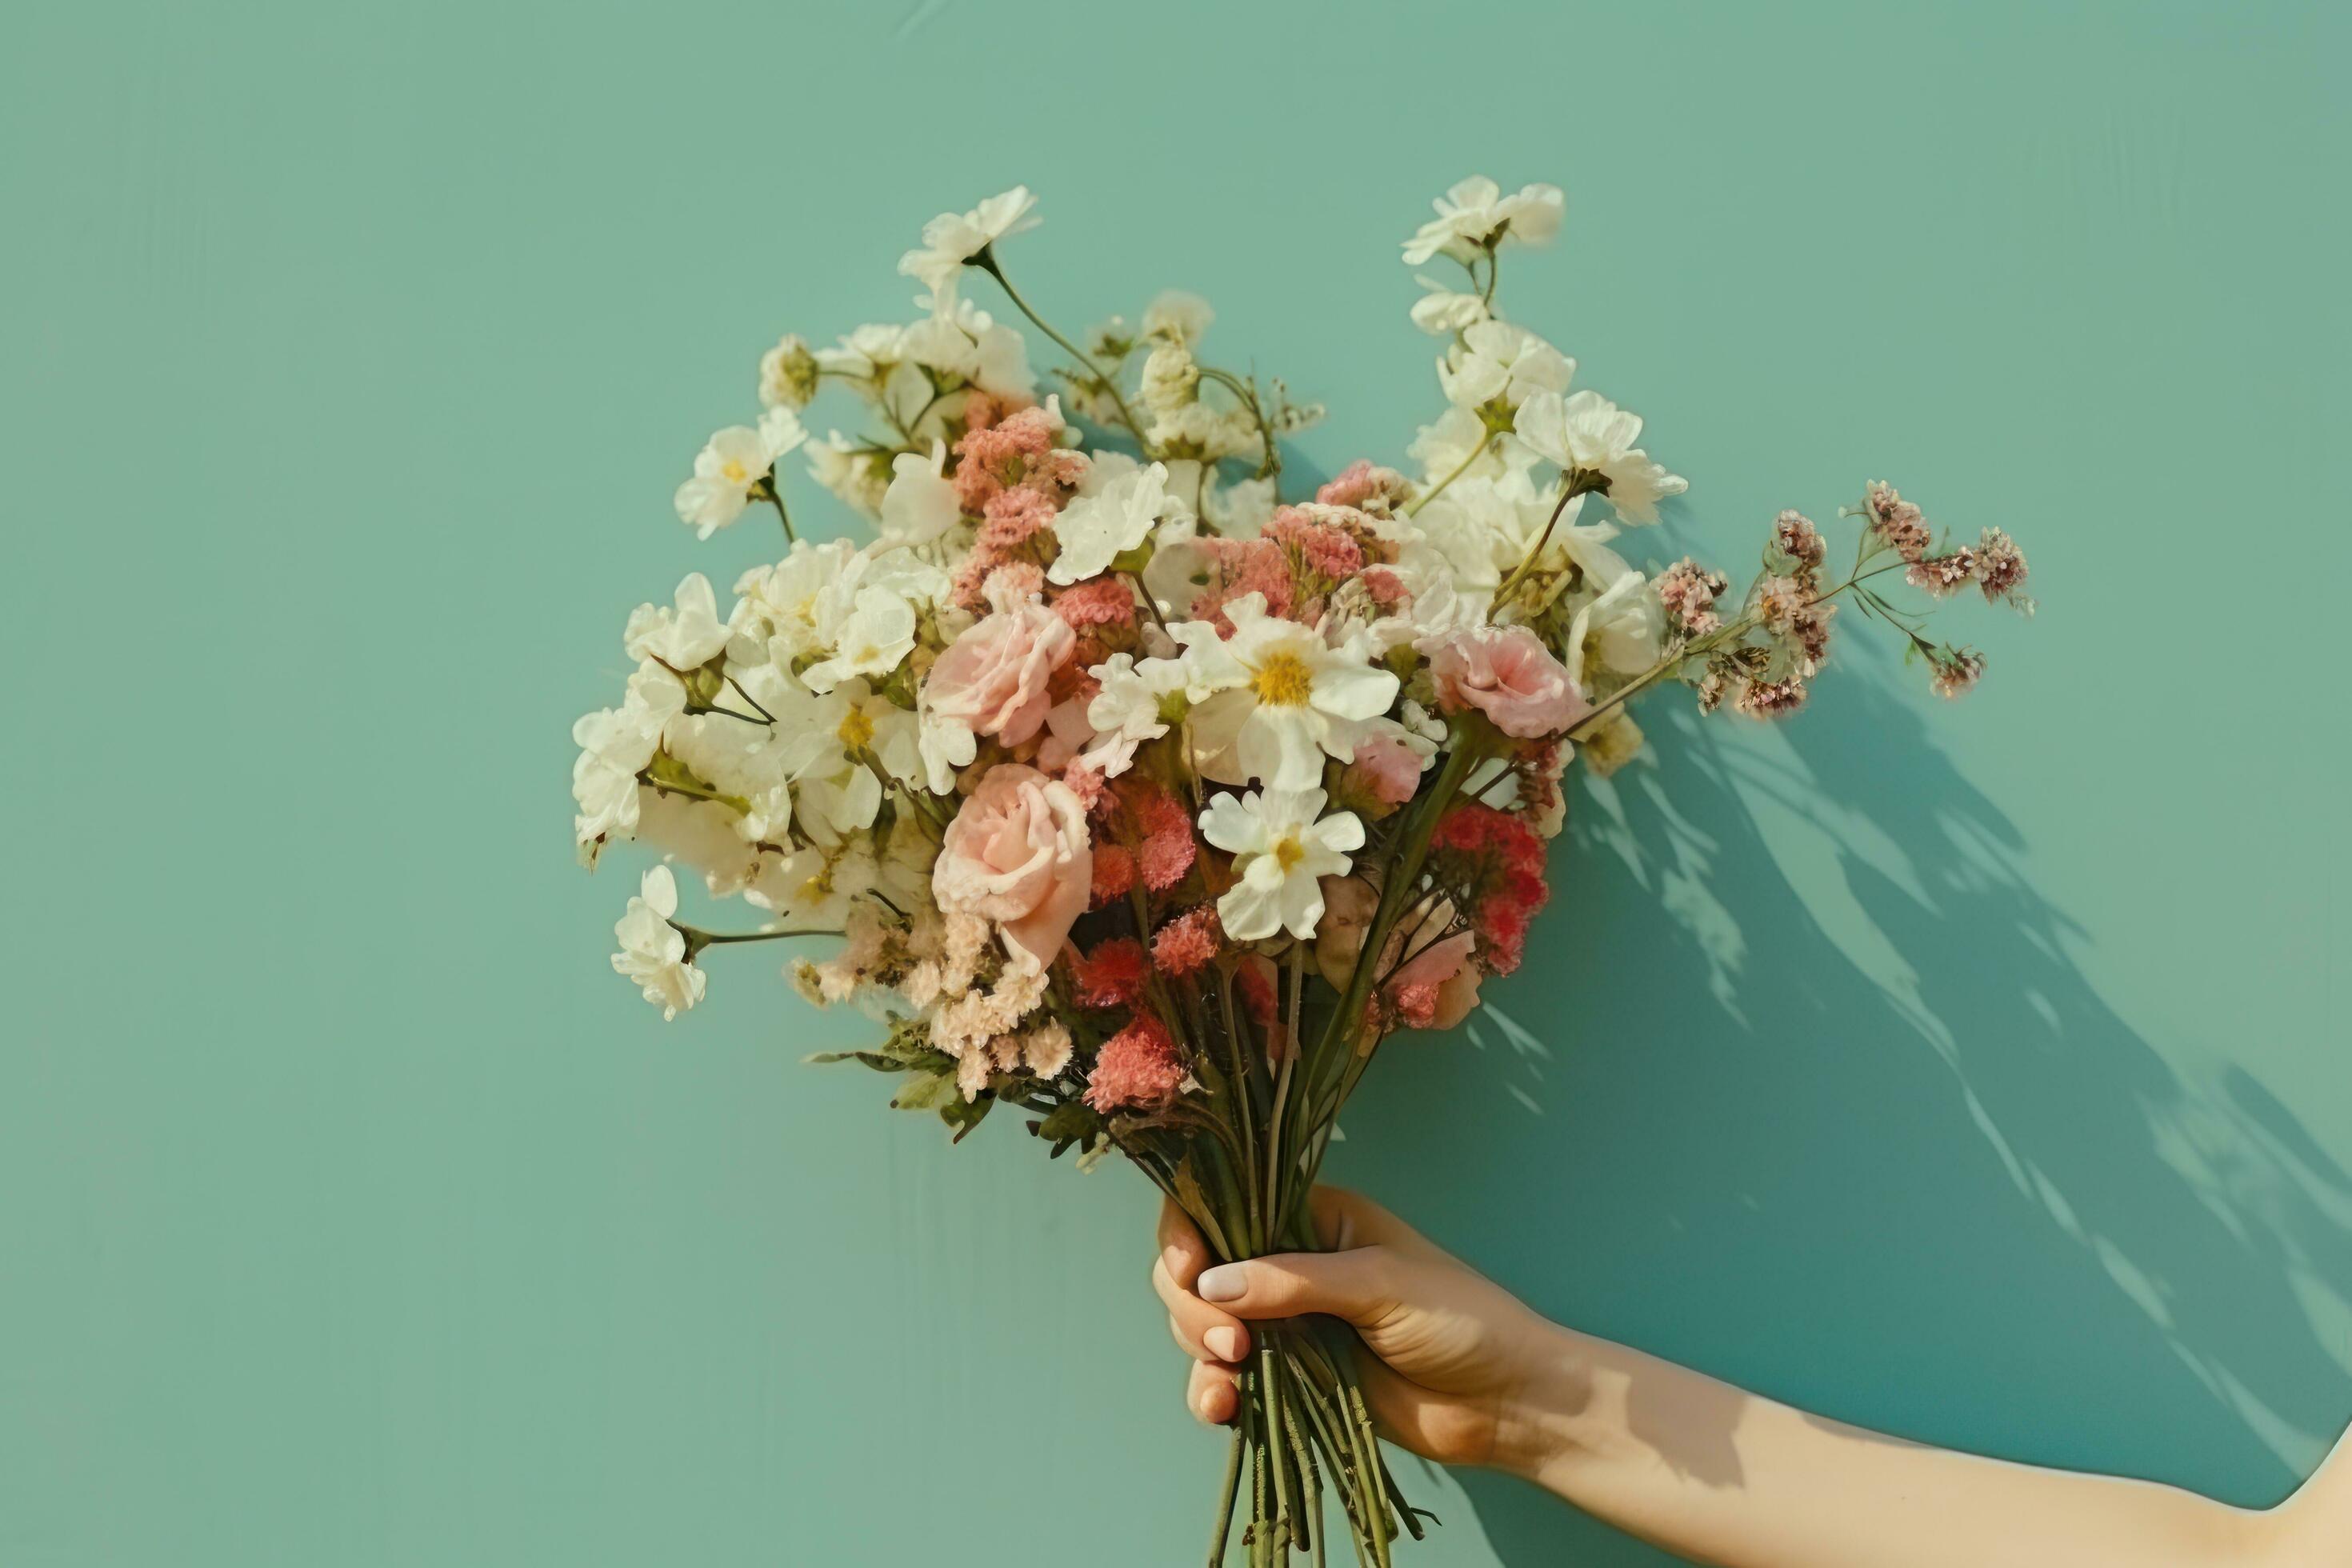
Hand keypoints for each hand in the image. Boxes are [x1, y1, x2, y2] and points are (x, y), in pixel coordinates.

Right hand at [1152, 1185, 1566, 1474]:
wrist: (1507, 1402)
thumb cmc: (1461, 1321)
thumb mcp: (1379, 1285)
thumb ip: (1293, 1281)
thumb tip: (1210, 1283)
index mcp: (1314, 1219)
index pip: (1225, 1205)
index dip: (1189, 1232)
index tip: (1190, 1270)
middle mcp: (1289, 1265)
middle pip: (1199, 1269)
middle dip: (1193, 1305)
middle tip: (1231, 1344)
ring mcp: (1287, 1325)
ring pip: (1202, 1326)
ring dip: (1198, 1351)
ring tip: (1232, 1381)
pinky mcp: (1290, 1380)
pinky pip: (1226, 1381)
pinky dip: (1212, 1393)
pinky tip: (1224, 1410)